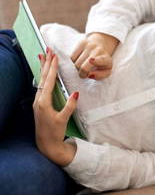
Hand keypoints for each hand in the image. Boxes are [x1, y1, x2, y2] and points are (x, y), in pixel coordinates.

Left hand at [33, 47, 77, 166]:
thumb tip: (76, 92)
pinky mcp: (40, 104)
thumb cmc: (55, 132)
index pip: (49, 80)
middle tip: (47, 50)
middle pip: (42, 77)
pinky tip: (44, 74)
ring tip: (43, 56)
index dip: (52, 67)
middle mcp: (38, 100)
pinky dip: (43, 76)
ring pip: (41, 80)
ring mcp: (38, 102)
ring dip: (43, 68)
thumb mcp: (64, 119)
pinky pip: (41, 86)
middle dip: (45, 62)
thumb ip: (70, 105)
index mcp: (44, 102)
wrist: (46, 144)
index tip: (54, 56)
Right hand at [70, 32, 118, 79]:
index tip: (90, 60)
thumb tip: (89, 74)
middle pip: (84, 67)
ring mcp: (90, 46)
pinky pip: (72, 57)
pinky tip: (80, 59)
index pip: (102, 60)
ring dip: (78, 68)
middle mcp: (99, 51)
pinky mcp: (82, 43)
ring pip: (77, 63)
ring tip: (84, 65)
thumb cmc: (102, 63)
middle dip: (82, 74)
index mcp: (107, 59)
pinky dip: (74, 61)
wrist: (100, 45)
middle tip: (84, 74)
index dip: (96, 61)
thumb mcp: (106, 71)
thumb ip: (99, 75)